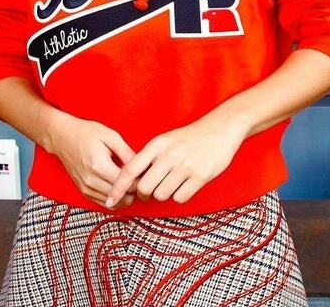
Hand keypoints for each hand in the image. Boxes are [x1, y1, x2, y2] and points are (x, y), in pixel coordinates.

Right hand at [50, 114, 137, 208]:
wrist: (62, 137)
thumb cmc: (86, 133)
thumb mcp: (110, 136)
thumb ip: (127, 153)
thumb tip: (141, 167)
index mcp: (99, 166)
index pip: (127, 184)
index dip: (140, 181)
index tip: (146, 174)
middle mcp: (91, 181)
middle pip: (122, 197)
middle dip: (135, 191)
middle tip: (142, 179)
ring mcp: (86, 188)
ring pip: (114, 204)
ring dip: (125, 197)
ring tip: (132, 183)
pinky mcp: (83, 191)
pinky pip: (104, 204)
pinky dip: (115, 199)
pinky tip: (120, 188)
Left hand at [105, 114, 245, 209]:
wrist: (220, 128)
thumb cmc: (189, 137)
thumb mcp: (166, 141)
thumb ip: (150, 157)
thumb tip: (132, 180)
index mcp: (157, 145)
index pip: (130, 170)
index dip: (117, 188)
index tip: (110, 201)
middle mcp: (168, 155)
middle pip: (144, 188)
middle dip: (144, 195)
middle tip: (149, 192)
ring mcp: (185, 166)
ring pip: (161, 195)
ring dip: (164, 194)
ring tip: (172, 183)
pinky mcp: (200, 176)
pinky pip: (180, 198)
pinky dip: (180, 196)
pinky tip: (185, 185)